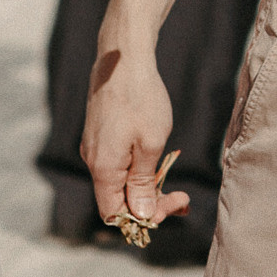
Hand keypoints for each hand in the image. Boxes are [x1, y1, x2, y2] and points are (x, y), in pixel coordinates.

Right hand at [81, 45, 190, 228]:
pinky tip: (157, 156)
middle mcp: (93, 160)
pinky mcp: (101, 134)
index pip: (115, 214)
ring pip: (119, 181)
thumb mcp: (151, 143)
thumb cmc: (141, 97)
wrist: (123, 57)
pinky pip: (117, 163)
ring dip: (147, 184)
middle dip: (151, 202)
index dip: (144, 219)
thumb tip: (141, 215)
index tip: (174, 203)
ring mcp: (96, 146)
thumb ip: (144, 182)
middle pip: (118, 200)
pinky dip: (138, 167)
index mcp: (103, 168)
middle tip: (183, 197)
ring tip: (172, 172)